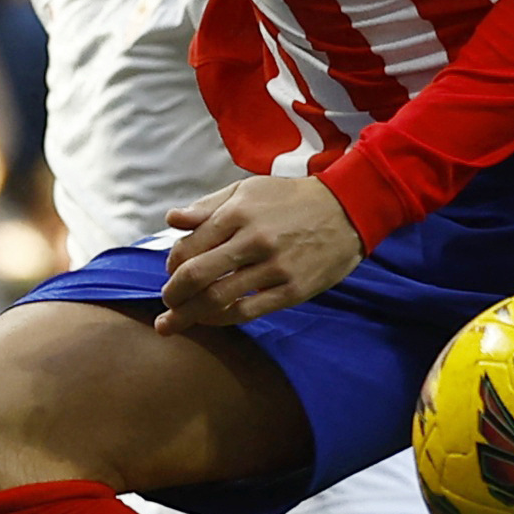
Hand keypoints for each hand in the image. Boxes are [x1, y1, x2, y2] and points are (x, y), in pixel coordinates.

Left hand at [157, 170, 361, 330]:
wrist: (346, 210)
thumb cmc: (290, 200)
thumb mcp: (247, 191)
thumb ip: (207, 206)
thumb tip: (172, 220)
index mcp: (238, 213)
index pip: (188, 247)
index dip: (171, 265)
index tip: (171, 273)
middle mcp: (254, 240)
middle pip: (197, 275)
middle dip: (172, 295)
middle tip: (167, 305)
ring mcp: (275, 267)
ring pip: (218, 298)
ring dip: (188, 315)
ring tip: (174, 322)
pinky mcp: (293, 290)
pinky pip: (247, 312)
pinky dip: (221, 320)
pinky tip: (210, 320)